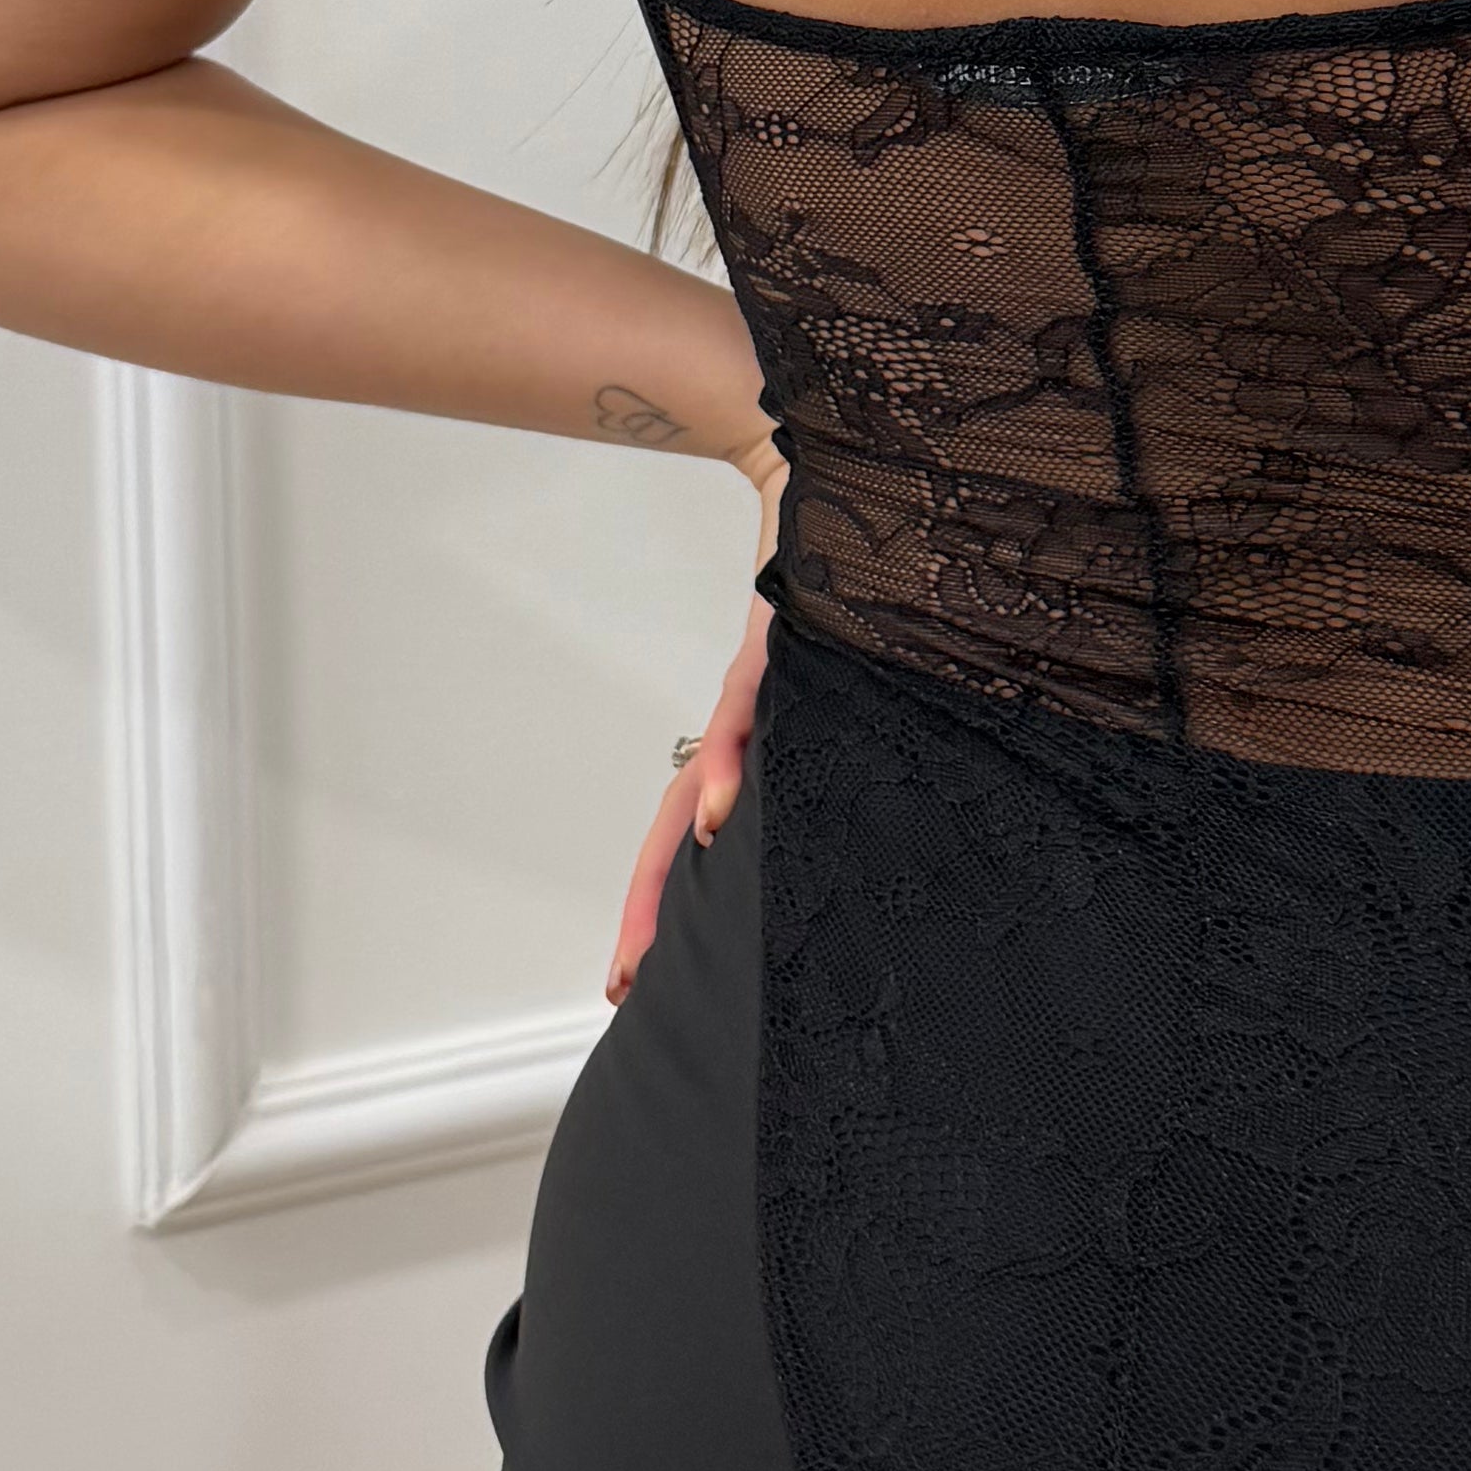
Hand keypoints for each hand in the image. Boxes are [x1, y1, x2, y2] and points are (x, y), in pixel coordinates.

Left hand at [604, 451, 783, 1006]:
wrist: (834, 483)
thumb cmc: (846, 585)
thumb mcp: (838, 683)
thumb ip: (824, 736)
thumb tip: (824, 805)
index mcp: (752, 738)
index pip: (698, 835)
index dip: (669, 903)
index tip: (640, 978)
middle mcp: (738, 724)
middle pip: (678, 834)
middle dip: (651, 913)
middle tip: (624, 987)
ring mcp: (754, 691)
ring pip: (695, 792)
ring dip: (671, 871)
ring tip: (653, 942)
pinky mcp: (775, 651)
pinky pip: (745, 721)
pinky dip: (727, 770)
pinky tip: (718, 817)